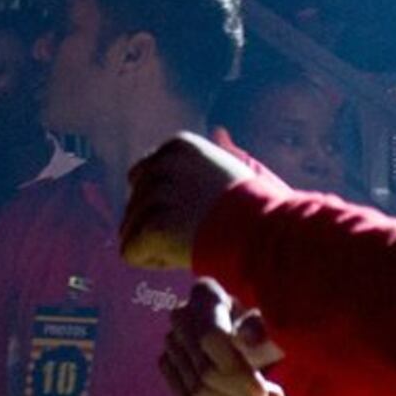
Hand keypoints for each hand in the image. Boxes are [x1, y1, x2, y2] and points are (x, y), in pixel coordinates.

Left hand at [119, 131, 259, 270]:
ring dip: (158, 243)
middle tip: (199, 230)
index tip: (200, 213)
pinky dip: (154, 260)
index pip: (143, 177)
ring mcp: (155, 196)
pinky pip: (131, 252)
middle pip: (134, 204)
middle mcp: (160, 164)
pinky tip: (184, 254)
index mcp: (178, 146)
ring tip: (196, 241)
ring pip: (130, 230)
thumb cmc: (257, 210)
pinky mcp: (153, 227)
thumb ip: (208, 160)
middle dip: (160, 224)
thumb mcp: (231, 170)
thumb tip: (217, 135)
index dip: (168, 205)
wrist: (265, 232)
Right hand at [160, 279, 286, 395]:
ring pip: (197, 392)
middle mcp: (181, 317)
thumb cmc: (267, 322)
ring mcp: (171, 343)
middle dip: (242, 395)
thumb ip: (261, 329)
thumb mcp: (273, 319)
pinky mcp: (169, 367)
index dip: (237, 371)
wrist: (252, 327)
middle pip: (205, 371)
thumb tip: (245, 339)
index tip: (264, 393)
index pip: (212, 338)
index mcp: (206, 295)